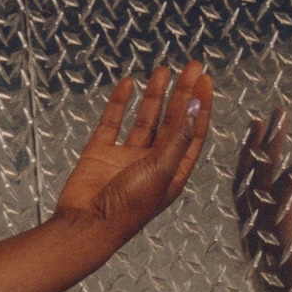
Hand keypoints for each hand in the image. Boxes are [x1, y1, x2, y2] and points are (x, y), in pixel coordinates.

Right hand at [0, 64, 210, 291]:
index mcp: (172, 172)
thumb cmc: (128, 207)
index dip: (200, 107)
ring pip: (145, 119)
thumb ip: (178, 136)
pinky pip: (112, 123)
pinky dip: (120, 103)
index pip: (192, 133)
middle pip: (172, 122)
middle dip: (183, 94)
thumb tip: (195, 105)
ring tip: (163, 69)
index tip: (205, 80)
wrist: (87, 225)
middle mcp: (152, 164)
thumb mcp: (161, 170)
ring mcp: (125, 157)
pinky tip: (128, 83)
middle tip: (192, 66)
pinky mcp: (100, 153)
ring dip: (155, 95)